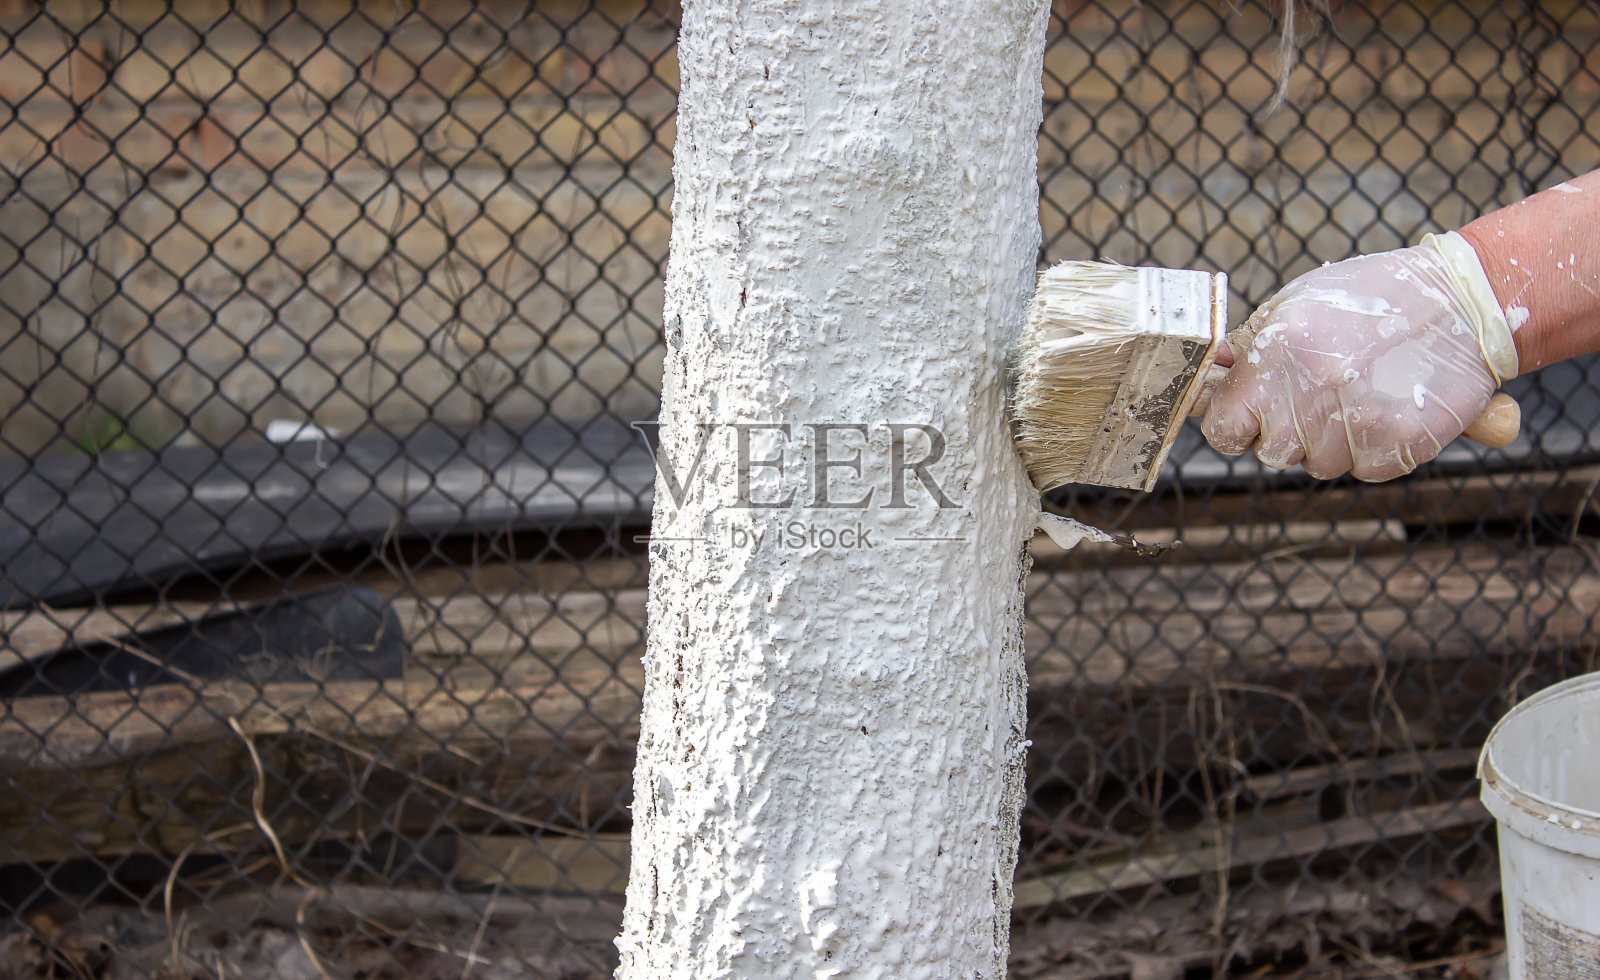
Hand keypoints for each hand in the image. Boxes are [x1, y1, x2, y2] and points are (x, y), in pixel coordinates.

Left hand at [1202, 232, 1518, 481]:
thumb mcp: (1295, 304)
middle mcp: (1315, 389)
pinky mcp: (1402, 444)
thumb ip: (1247, 348)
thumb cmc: (1369, 299)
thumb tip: (1208, 378)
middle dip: (1286, 433)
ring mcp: (1361, 420)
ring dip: (1332, 442)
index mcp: (1278, 353)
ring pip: (1317, 467)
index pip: (1223, 429)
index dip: (1235, 425)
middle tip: (1319, 396)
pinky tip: (1388, 406)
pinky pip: (1364, 470)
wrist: (1463, 300)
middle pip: (1270, 453)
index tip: (1251, 415)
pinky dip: (1373, 449)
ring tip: (1359, 394)